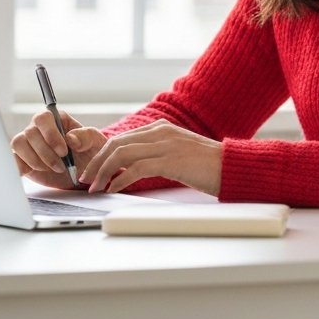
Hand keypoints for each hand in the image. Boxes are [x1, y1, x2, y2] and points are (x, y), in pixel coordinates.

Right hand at [11, 110, 106, 189]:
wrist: (85, 172)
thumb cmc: (91, 152)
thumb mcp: (96, 142)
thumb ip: (86, 136)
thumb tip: (70, 138)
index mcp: (56, 119)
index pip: (42, 118)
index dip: (50, 135)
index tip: (64, 151)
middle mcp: (39, 128)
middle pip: (30, 133)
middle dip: (46, 153)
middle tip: (61, 166)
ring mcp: (30, 143)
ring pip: (18, 144)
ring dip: (35, 160)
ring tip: (52, 169)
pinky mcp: (23, 159)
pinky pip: (12, 158)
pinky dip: (19, 166)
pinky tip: (32, 172)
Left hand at [80, 120, 222, 196]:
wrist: (233, 166)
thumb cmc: (209, 166)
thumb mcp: (179, 154)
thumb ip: (157, 155)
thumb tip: (132, 169)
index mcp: (161, 128)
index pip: (122, 138)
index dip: (102, 154)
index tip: (92, 170)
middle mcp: (161, 132)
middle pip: (116, 144)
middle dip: (96, 163)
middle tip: (86, 180)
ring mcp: (166, 144)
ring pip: (122, 154)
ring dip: (103, 172)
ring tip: (95, 188)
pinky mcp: (171, 160)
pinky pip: (137, 168)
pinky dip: (121, 179)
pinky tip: (114, 189)